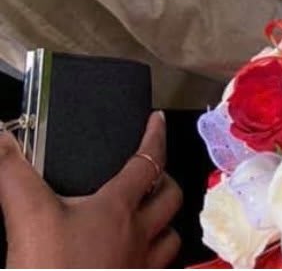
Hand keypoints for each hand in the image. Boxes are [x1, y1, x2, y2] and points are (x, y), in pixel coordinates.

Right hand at [0, 112, 180, 268]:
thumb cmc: (49, 270)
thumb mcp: (28, 217)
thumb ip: (13, 172)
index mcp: (118, 209)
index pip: (148, 161)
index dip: (155, 136)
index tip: (158, 120)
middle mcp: (139, 238)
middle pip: (171, 199)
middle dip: (166, 181)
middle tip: (153, 174)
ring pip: (171, 240)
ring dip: (165, 224)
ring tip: (149, 218)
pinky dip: (154, 263)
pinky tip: (137, 264)